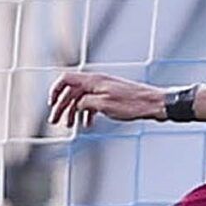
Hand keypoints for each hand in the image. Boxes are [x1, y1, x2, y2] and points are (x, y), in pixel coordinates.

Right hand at [49, 70, 166, 129]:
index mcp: (93, 81)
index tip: (51, 105)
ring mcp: (104, 89)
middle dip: (62, 106)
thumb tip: (76, 105)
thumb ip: (85, 103)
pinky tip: (88, 124)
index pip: (66, 79)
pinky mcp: (111, 97)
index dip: (56, 91)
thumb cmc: (132, 104)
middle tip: (56, 121)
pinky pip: (93, 103)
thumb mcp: (103, 105)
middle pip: (72, 92)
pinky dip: (87, 113)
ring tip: (70, 125)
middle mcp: (97, 82)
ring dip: (74, 112)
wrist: (154, 104)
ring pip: (82, 99)